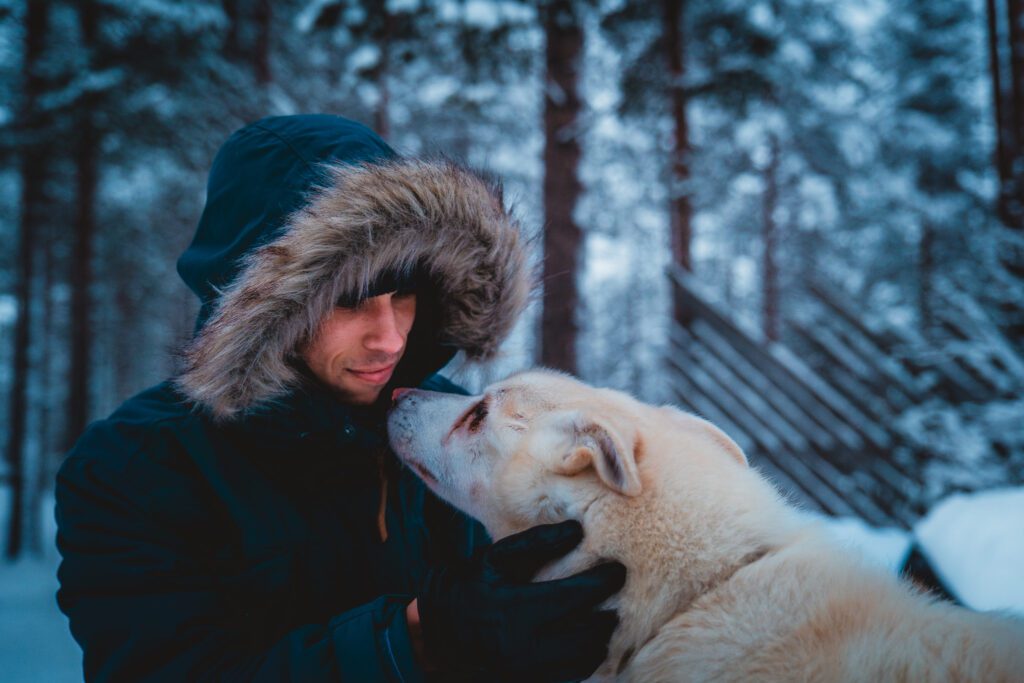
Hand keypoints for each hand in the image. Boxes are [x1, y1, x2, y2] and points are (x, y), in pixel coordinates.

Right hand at [416, 520, 625, 681]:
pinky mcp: (534, 679)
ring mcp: (530, 667)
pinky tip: (590, 635)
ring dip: (602, 634)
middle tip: (617, 592)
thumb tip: (577, 529)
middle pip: (588, 630)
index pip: (575, 596)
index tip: (618, 569)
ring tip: (606, 613)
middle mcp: (525, 644)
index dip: (603, 581)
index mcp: (516, 607)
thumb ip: (538, 543)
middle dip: (610, 610)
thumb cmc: (476, 584)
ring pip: (587, 656)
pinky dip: (589, 654)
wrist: (446, 630)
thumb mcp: (498, 557)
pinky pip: (576, 671)